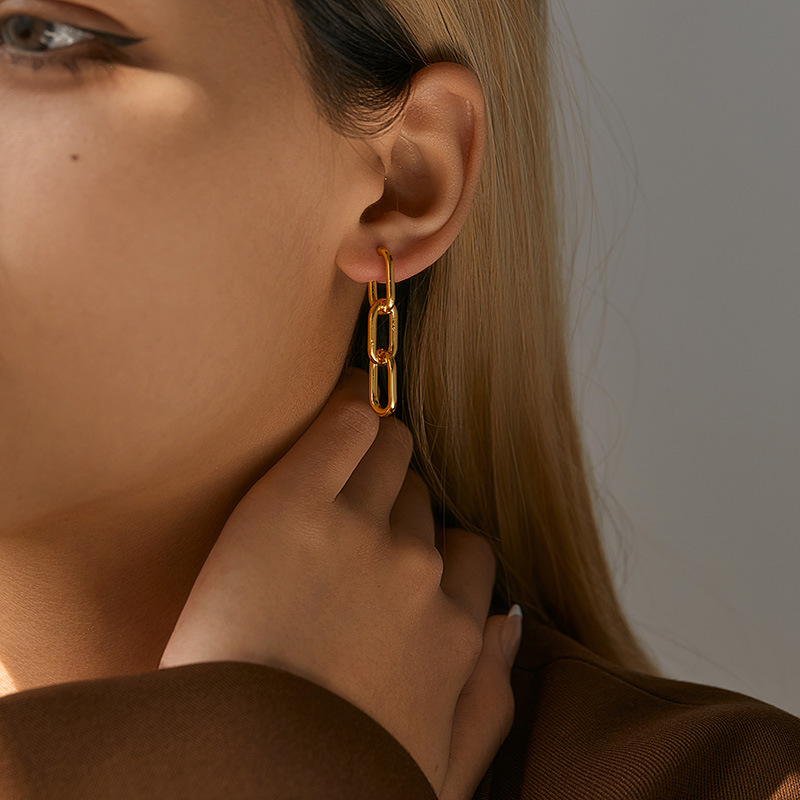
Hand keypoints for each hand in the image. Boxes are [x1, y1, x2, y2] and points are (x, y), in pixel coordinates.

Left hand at [159, 367, 519, 798]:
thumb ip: (488, 697)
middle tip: (348, 514)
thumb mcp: (440, 769)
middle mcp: (419, 575)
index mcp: (452, 633)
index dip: (427, 548)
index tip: (392, 552)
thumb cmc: (329, 783)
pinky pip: (344, 430)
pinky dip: (346, 416)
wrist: (240, 781)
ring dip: (374, 451)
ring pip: (390, 457)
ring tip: (342, 455)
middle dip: (393, 504)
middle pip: (420, 505)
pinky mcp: (294, 506)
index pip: (464, 554)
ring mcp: (360, 535)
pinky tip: (339, 415)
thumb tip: (507, 626)